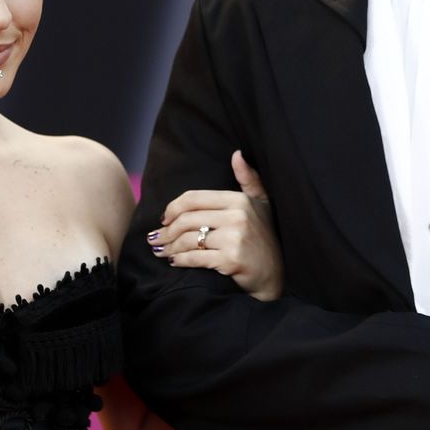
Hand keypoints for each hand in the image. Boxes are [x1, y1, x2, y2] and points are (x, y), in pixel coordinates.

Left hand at [148, 151, 282, 301]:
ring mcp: (234, 238)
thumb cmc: (265, 238)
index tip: (163, 218)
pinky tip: (174, 261)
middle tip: (155, 238)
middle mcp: (237, 216)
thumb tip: (237, 154)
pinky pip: (195, 257)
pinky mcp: (231, 260)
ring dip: (169, 246)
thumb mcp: (262, 204)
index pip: (194, 198)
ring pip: (188, 239)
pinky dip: (180, 260)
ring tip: (161, 250)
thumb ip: (249, 179)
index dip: (173, 207)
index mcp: (239, 200)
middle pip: (187, 219)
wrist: (275, 275)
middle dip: (166, 230)